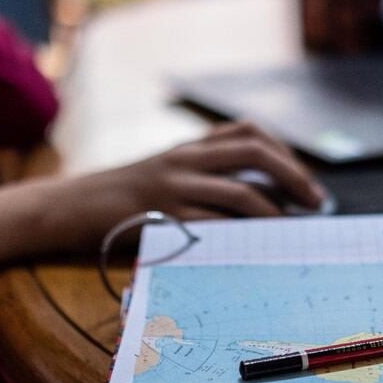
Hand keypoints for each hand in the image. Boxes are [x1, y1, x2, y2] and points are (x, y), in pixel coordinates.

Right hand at [0, 122, 325, 262]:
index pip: (248, 131)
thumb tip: (261, 203)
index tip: (304, 181)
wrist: (66, 208)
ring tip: (292, 233)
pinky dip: (240, 238)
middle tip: (317, 203)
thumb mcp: (162, 178)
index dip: (284, 153)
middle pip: (254, 151)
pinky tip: (254, 252)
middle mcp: (185, 158)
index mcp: (188, 147)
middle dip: (294, 176)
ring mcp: (173, 186)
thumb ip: (203, 181)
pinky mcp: (162, 217)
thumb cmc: (119, 200)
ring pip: (241, 192)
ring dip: (275, 213)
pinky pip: (213, 226)